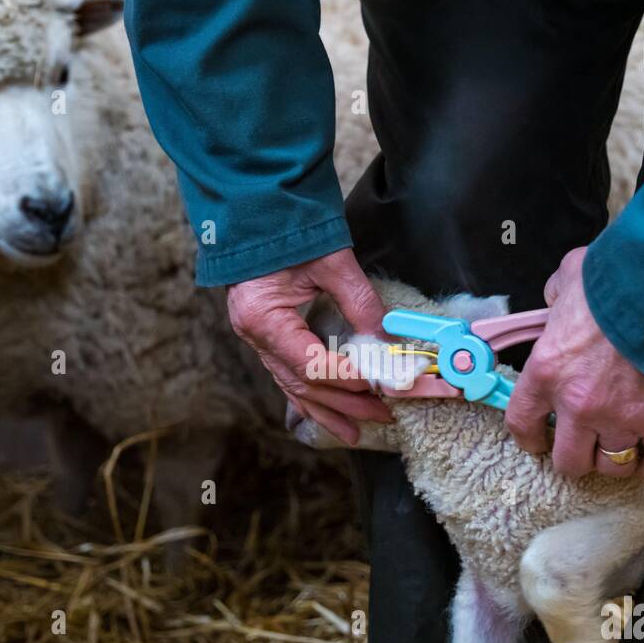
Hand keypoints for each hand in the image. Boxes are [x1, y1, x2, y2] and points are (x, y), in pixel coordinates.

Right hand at [227, 247, 391, 445]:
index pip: (311, 363)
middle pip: (303, 383)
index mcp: (264, 316)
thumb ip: (360, 301)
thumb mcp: (330, 261)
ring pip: (293, 387)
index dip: (347, 379)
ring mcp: (256, 338)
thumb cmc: (289, 230)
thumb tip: (388, 339)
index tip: (381, 387)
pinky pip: (287, 376)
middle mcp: (255, 335)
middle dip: (344, 402)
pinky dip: (309, 398)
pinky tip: (324, 415)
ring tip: (354, 431)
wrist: (256, 211)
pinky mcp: (265, 337)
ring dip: (327, 409)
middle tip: (381, 413)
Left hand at [506, 246, 643, 478]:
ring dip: (615, 459)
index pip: (521, 423)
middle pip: (568, 460)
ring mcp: (621, 417)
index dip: (529, 438)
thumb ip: (558, 292)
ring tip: (621, 444)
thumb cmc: (619, 279)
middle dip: (575, 456)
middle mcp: (579, 404)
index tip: (538, 439)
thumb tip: (559, 299)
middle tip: (585, 444)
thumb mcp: (571, 276)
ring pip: (612, 467)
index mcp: (547, 371)